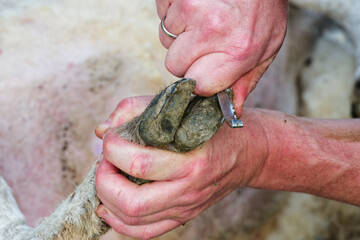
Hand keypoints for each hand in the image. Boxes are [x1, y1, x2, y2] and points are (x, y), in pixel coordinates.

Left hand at [95, 96, 267, 238]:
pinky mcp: (183, 216)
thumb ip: (139, 110)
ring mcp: (186, 207)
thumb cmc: (213, 127)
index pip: (139, 163)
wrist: (246, 154)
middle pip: (132, 201)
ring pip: (134, 220)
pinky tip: (108, 207)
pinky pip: (145, 232)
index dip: (113, 148)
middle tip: (104, 160)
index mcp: (192, 159)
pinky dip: (118, 223)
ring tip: (106, 178)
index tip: (111, 137)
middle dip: (104, 179)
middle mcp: (189, 189)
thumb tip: (102, 129)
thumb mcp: (181, 108)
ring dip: (108, 199)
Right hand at [157, 0, 287, 115]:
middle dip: (186, 58)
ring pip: (165, 41)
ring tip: (204, 18)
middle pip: (174, 66)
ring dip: (180, 35)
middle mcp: (212, 30)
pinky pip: (162, 16)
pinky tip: (196, 6)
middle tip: (205, 41)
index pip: (198, 86)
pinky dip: (174, 14)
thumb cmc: (262, 7)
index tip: (207, 70)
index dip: (201, 80)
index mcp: (238, 49)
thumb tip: (232, 111)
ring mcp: (190, 8)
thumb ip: (246, 81)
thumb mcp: (267, 47)